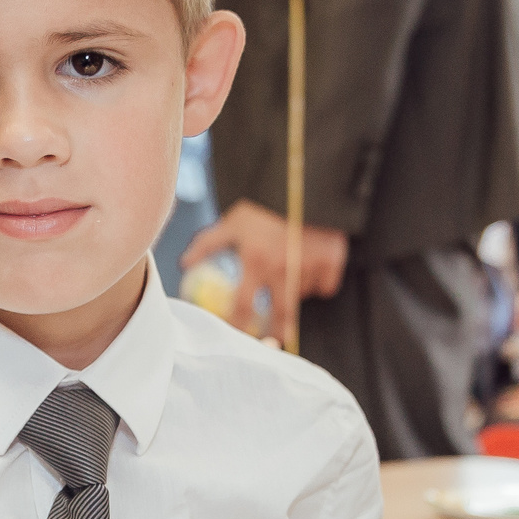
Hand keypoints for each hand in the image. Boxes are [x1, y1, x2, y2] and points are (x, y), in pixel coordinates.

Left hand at [181, 200, 349, 344]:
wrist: (303, 178)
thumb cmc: (263, 202)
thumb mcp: (233, 221)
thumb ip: (208, 245)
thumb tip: (185, 264)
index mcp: (255, 261)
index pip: (243, 308)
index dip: (239, 326)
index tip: (237, 335)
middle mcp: (283, 268)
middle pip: (280, 317)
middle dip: (277, 334)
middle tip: (274, 341)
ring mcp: (310, 266)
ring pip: (301, 294)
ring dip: (294, 292)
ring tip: (289, 272)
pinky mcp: (332, 260)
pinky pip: (325, 285)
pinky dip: (318, 281)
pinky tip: (311, 266)